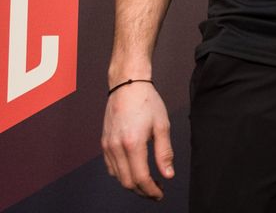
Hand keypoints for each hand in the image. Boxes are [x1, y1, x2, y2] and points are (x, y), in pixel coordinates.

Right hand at [101, 82, 174, 199]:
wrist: (128, 85)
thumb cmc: (147, 101)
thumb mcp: (162, 125)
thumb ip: (164, 152)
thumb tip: (168, 174)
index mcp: (133, 144)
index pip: (141, 178)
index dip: (151, 190)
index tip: (160, 194)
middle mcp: (116, 148)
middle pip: (127, 182)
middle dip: (142, 191)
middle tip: (156, 191)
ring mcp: (108, 146)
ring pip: (118, 177)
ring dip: (132, 184)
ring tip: (148, 181)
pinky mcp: (104, 143)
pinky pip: (111, 167)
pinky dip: (122, 174)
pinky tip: (134, 169)